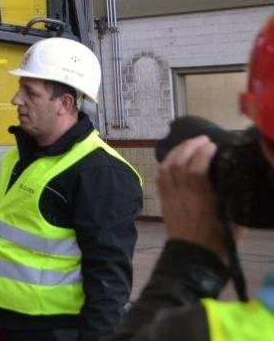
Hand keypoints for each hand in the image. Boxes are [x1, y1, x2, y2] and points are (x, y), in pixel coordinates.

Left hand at [157, 135, 231, 257]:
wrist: (192, 260)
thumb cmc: (218, 244)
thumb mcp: (234, 223)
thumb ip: (233, 200)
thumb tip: (238, 180)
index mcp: (201, 202)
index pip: (196, 170)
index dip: (202, 154)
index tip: (213, 145)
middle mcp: (182, 197)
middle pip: (178, 164)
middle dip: (189, 147)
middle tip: (202, 139)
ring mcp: (170, 198)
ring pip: (166, 168)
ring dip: (176, 151)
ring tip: (189, 143)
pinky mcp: (163, 201)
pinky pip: (160, 177)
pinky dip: (167, 163)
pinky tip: (175, 157)